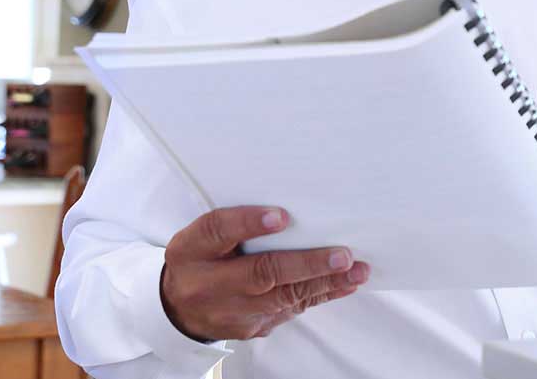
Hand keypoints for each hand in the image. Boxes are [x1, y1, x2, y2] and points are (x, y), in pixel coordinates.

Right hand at [159, 206, 369, 341]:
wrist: (180, 310)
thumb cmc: (201, 260)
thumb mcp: (202, 236)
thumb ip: (235, 222)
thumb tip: (290, 208)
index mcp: (191, 250)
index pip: (217, 231)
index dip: (247, 223)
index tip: (280, 216)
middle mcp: (207, 283)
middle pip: (260, 273)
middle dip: (306, 264)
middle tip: (341, 255)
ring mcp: (230, 311)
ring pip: (283, 297)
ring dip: (325, 282)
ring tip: (356, 269)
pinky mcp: (250, 327)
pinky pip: (290, 309)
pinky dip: (320, 294)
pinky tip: (345, 283)